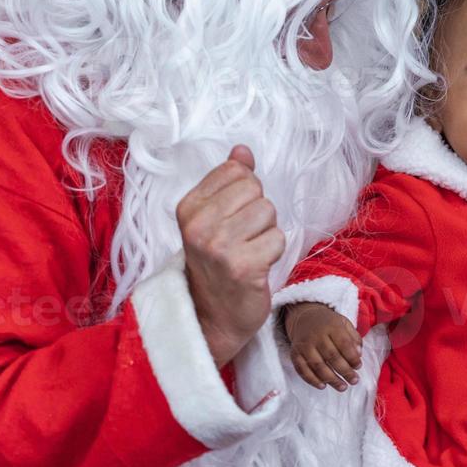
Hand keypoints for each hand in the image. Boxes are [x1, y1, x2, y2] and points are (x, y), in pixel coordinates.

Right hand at [176, 145, 285, 366]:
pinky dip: (273, 254)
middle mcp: (199, 225)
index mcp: (188, 207)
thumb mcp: (214, 218)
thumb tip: (242, 150)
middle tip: (242, 239)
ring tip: (249, 252)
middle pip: (255, 190)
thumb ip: (229, 181)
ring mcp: (219, 247)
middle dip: (258, 213)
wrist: (211, 317)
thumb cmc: (216, 264)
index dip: (245, 193)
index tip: (232, 219)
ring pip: (269, 213)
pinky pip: (278, 239)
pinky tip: (256, 267)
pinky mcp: (242, 267)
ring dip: (267, 233)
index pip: (236, 171)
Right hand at [284, 302, 361, 390]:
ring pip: (318, 366)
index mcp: (332, 326)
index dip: (352, 358)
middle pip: (332, 357)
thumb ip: (354, 338)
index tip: (358, 367)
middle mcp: (317, 335)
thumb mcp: (344, 323)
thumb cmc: (328, 323)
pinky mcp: (295, 354)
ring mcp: (304, 345)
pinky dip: (312, 380)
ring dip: (331, 379)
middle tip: (354, 381)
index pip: (344, 344)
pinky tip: (323, 386)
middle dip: (345, 371)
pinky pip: (302, 370)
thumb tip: (358, 355)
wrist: (304, 317)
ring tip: (342, 387)